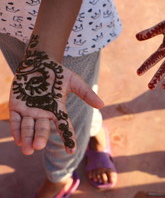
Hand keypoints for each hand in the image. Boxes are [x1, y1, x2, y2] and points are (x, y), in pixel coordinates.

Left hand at [9, 39, 103, 154]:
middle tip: (38, 146)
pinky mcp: (16, 105)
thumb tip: (101, 105)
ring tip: (27, 149)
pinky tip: (18, 140)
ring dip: (27, 138)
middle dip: (41, 138)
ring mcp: (29, 111)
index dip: (68, 138)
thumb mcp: (74, 82)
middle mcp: (43, 113)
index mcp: (57, 110)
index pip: (64, 127)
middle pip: (43, 129)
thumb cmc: (57, 72)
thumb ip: (86, 94)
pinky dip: (16, 129)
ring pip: (28, 128)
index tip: (71, 150)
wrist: (39, 62)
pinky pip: (15, 120)